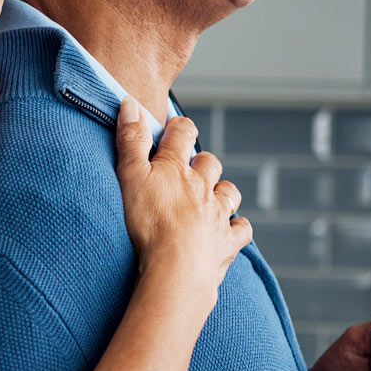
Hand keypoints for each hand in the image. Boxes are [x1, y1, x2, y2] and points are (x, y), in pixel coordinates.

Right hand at [112, 98, 251, 292]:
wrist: (177, 268)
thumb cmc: (149, 223)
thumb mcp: (129, 176)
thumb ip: (130, 140)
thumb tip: (130, 102)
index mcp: (177, 168)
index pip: (183, 133)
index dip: (179, 127)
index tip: (174, 128)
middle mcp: (203, 186)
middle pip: (210, 162)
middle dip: (201, 161)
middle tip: (189, 168)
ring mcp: (218, 214)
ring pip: (229, 192)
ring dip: (221, 191)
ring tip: (209, 197)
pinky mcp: (228, 242)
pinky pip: (241, 229)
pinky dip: (237, 226)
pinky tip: (229, 229)